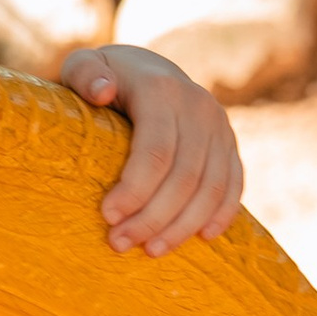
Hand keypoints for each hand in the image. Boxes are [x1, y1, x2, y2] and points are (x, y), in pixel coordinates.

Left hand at [60, 45, 245, 255]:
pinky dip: (222, 214)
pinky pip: (233, 184)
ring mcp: (220, 126)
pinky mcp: (230, 143)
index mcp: (162, 89)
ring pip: (211, 187)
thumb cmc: (104, 77)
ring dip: (183, 226)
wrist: (147, 69)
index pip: (156, 151)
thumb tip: (102, 91)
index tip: (108, 216)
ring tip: (151, 250)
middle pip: (184, 176)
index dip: (134, 189)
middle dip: (152, 217)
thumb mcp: (83, 65)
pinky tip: (202, 237)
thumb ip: (84, 74)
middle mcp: (198, 106)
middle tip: (119, 243)